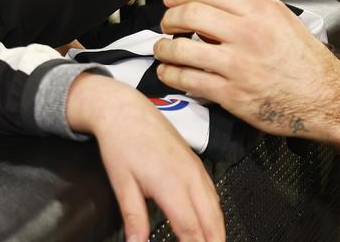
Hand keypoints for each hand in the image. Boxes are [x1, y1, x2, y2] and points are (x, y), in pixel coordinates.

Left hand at [66, 74, 223, 241]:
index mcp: (171, 184)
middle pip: (212, 222)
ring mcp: (196, 168)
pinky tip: (211, 224)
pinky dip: (215, 214)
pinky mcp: (196, 163)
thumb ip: (134, 218)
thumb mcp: (122, 184)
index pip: (191, 229)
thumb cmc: (122, 143)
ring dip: (217, 231)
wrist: (127, 110)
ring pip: (216, 208)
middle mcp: (190, 176)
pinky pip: (213, 194)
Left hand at [154, 0, 339, 140]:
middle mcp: (247, 33)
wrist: (325, 97)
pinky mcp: (231, 94)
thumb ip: (250, 8)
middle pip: (190, 14)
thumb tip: (217, 3)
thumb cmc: (306, 61)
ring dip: (164, 47)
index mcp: (260, 10)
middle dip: (169, 17)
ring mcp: (237, 65)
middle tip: (167, 22)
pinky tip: (170, 71)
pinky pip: (188, 79)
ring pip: (182, 48)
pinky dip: (171, 73)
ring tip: (163, 48)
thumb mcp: (283, 19)